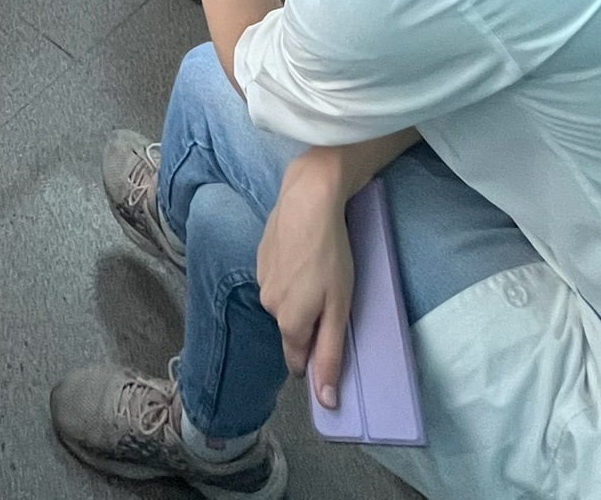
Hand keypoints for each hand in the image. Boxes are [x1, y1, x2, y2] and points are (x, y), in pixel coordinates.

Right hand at [257, 152, 356, 410]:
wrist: (308, 200)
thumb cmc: (331, 255)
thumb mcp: (340, 309)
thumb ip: (330, 355)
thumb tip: (325, 401)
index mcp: (289, 323)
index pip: (297, 361)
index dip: (315, 358)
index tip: (331, 341)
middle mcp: (269, 306)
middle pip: (290, 330)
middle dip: (309, 324)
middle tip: (332, 300)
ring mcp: (261, 280)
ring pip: (283, 303)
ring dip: (299, 298)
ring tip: (320, 273)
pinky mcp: (260, 257)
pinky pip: (278, 280)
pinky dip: (291, 276)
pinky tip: (305, 258)